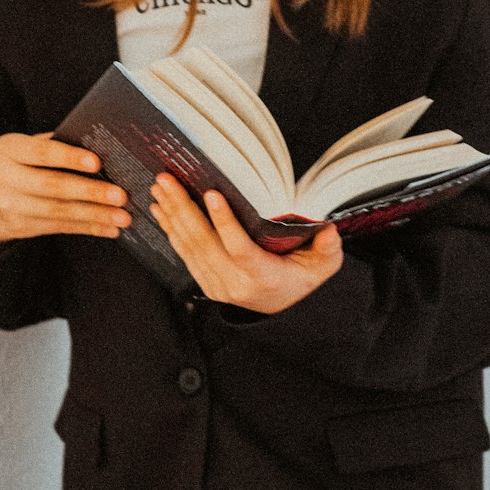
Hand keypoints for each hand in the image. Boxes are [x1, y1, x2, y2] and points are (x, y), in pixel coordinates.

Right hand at [0, 132, 130, 247]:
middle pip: (53, 186)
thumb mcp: (16, 148)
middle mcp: (5, 178)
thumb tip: (94, 145)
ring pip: (59, 212)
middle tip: (120, 196)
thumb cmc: (6, 166)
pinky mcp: (19, 228)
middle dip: (90, 192)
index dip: (69, 158)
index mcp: (7, 149)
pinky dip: (87, 228)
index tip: (97, 162)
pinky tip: (108, 229)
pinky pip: (58, 228)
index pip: (41, 152)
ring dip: (94, 216)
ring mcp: (10, 207)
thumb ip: (48, 145)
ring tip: (122, 217)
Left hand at [149, 173, 342, 313]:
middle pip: (204, 243)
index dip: (223, 221)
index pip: (239, 248)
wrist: (283, 309)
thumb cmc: (301, 279)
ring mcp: (217, 285)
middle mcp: (236, 284)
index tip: (211, 194)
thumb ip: (327, 248)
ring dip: (172, 215)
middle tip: (168, 180)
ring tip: (161, 188)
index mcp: (264, 277)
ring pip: (189, 247)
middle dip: (183, 208)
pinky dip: (171, 230)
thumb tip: (328, 229)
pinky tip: (161, 209)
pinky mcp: (206, 283)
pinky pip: (184, 254)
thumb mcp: (322, 266)